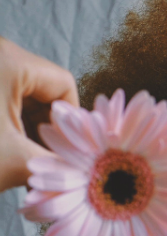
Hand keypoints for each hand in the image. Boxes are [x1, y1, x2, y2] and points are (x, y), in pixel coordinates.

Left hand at [0, 37, 78, 192]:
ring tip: (13, 155)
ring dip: (24, 128)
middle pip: (43, 90)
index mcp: (9, 61)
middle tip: (37, 158)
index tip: (61, 151)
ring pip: (21, 96)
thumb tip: (90, 174)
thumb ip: (58, 166)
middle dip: (45, 127)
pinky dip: (5, 124)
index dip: (70, 121)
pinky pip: (1, 98)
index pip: (64, 85)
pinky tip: (0, 146)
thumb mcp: (13, 162)